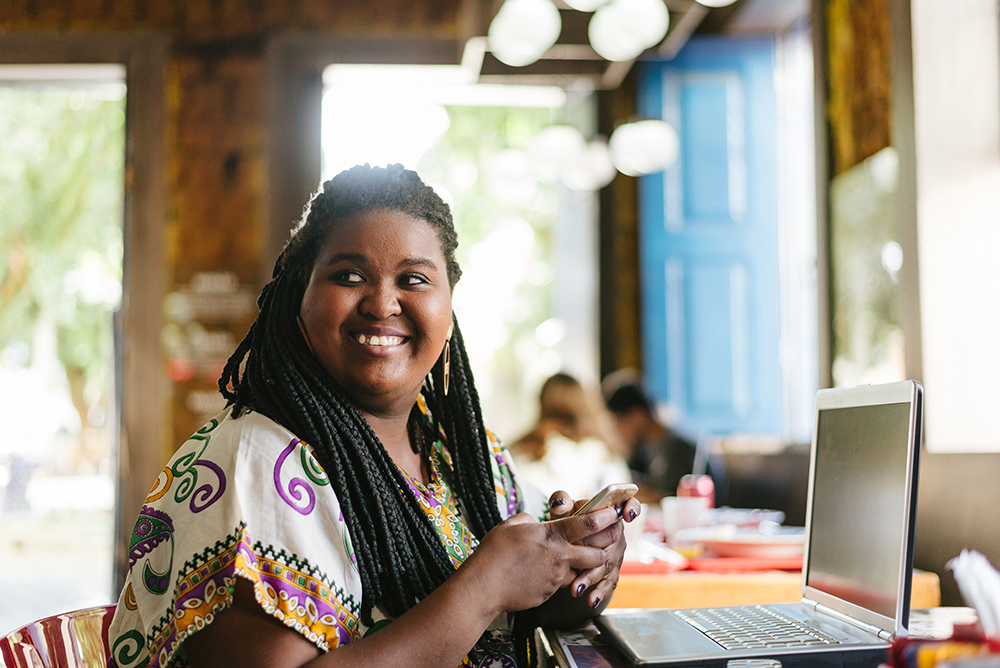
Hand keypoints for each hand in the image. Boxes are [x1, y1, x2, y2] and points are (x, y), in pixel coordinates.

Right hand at [464, 510, 618, 614]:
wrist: (483, 586)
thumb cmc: (493, 552)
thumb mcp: (511, 525)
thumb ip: (529, 521)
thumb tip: (536, 523)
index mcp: (551, 535)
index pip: (587, 523)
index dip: (605, 517)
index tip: (615, 513)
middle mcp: (559, 557)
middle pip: (597, 554)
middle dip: (605, 549)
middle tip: (606, 543)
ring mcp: (555, 578)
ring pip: (580, 572)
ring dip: (580, 567)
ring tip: (568, 561)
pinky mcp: (548, 593)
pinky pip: (560, 585)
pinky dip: (557, 580)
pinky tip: (541, 575)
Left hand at [546, 489, 641, 608]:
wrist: (565, 542)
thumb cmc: (567, 521)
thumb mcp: (562, 511)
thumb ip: (561, 503)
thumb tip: (559, 503)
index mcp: (608, 512)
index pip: (629, 504)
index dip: (632, 508)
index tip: (628, 515)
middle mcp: (617, 532)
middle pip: (612, 541)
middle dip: (596, 554)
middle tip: (578, 565)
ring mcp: (616, 552)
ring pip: (607, 564)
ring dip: (592, 578)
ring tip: (576, 589)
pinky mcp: (612, 570)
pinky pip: (609, 581)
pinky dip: (600, 592)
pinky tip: (591, 601)